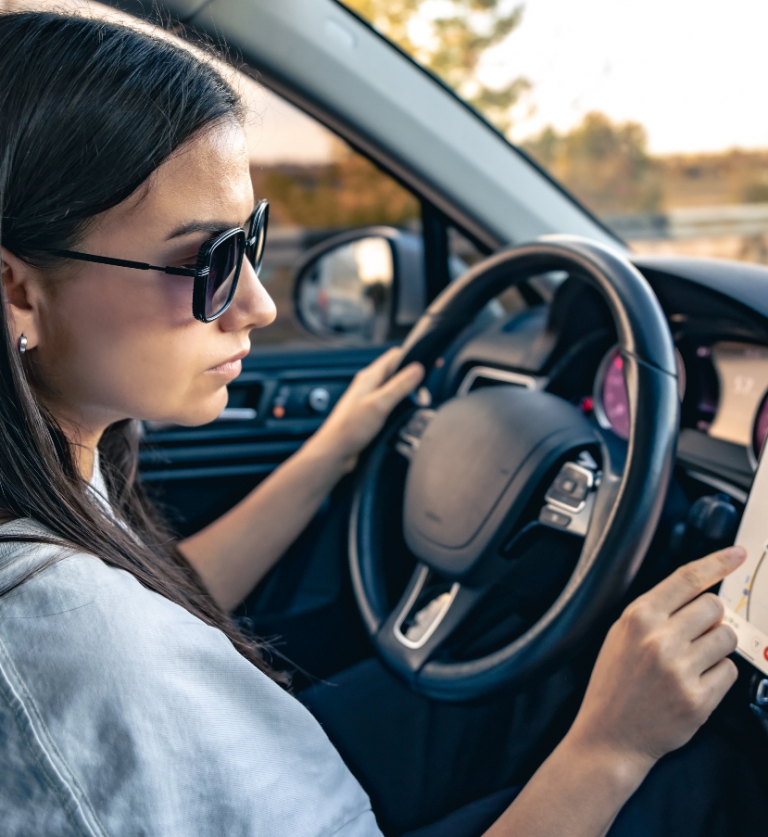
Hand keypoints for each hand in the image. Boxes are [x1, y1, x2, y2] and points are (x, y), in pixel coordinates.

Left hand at [311, 347, 423, 471]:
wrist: (335, 452)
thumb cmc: (349, 428)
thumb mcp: (379, 404)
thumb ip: (399, 385)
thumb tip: (417, 368)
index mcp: (370, 377)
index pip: (396, 356)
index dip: (415, 357)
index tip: (431, 365)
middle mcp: (370, 385)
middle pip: (398, 373)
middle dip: (415, 381)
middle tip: (423, 396)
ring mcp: (371, 399)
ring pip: (397, 389)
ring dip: (409, 395)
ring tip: (417, 406)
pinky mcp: (373, 413)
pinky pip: (392, 403)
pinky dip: (402, 406)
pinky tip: (406, 415)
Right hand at [568, 546, 744, 775]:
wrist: (610, 735)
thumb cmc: (615, 683)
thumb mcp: (620, 635)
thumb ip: (656, 612)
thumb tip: (700, 593)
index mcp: (638, 617)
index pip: (687, 578)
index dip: (717, 562)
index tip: (737, 553)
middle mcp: (659, 640)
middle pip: (714, 606)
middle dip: (711, 617)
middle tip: (694, 634)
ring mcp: (680, 670)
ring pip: (727, 637)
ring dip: (717, 646)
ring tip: (694, 660)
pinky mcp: (698, 699)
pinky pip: (730, 672)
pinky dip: (719, 675)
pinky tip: (695, 682)